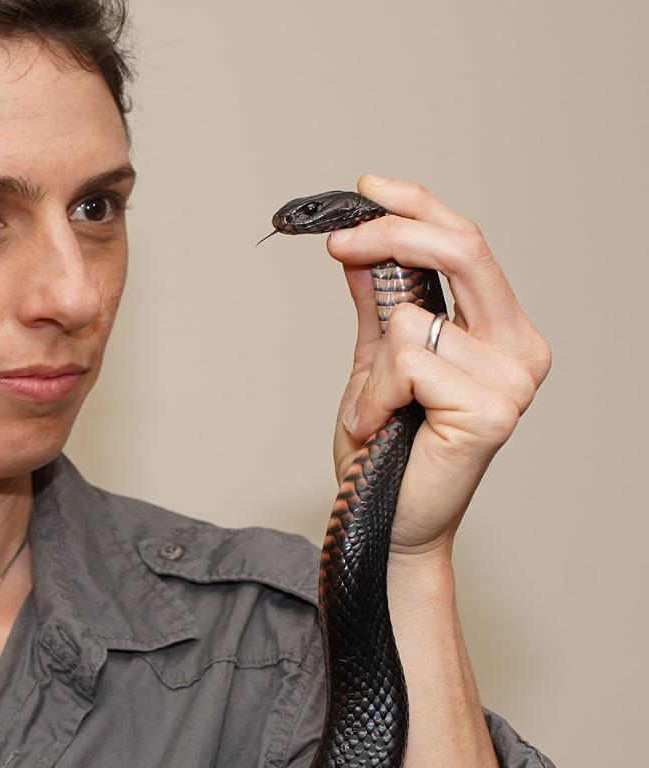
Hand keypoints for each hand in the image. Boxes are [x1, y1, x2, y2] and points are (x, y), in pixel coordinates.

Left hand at [327, 174, 551, 557]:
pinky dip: (371, 396)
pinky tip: (380, 429)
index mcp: (501, 330)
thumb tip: (358, 245)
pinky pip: (403, 363)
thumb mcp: (375, 362)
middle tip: (338, 241)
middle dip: (390, 233)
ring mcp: (512, 379)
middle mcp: (520, 348)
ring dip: (369, 367)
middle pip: (462, 248)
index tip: (367, 186)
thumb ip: (376, 303)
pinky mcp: (490, 410)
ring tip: (373, 412)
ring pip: (411, 317)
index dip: (417, 205)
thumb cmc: (386, 451)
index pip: (468, 242)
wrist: (385, 523)